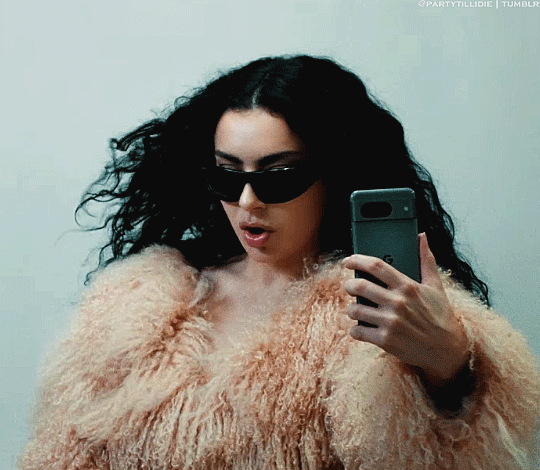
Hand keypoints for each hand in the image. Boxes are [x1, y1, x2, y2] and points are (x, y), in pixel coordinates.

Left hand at [342, 233, 468, 387]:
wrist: (447, 351)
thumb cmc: (441, 316)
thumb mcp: (436, 286)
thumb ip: (426, 259)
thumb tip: (422, 236)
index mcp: (408, 286)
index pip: (376, 266)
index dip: (357, 260)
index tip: (347, 261)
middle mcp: (397, 302)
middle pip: (360, 286)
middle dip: (349, 285)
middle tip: (350, 287)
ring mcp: (391, 322)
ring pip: (355, 310)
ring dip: (352, 309)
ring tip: (357, 310)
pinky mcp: (385, 340)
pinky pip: (357, 331)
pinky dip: (355, 330)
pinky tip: (361, 328)